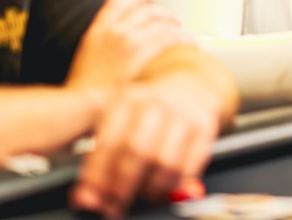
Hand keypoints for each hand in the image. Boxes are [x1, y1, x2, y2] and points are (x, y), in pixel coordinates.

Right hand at [65, 0, 188, 93]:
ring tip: (184, 34)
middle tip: (173, 20)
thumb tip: (123, 40)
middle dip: (163, 13)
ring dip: (176, 26)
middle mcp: (113, 31)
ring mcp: (128, 40)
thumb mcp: (89, 58)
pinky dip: (181, 38)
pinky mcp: (142, 53)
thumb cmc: (86, 89)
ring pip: (161, 22)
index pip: (118, 2)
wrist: (81, 105)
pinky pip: (168, 37)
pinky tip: (188, 44)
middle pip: (146, 10)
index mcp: (97, 30)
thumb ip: (105, 44)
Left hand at [69, 72, 221, 217]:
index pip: (109, 142)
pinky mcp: (206, 126)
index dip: (98, 177)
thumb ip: (100, 158)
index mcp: (128, 97)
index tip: (90, 200)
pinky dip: (175, 186)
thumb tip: (85, 200)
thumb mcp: (119, 119)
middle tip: (114, 208)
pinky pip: (189, 165)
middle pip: (137, 152)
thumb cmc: (146, 112)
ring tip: (142, 199)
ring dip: (150, 190)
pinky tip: (164, 191)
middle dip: (122, 188)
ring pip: (165, 161)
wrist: (189, 85)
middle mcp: (157, 101)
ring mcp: (184, 112)